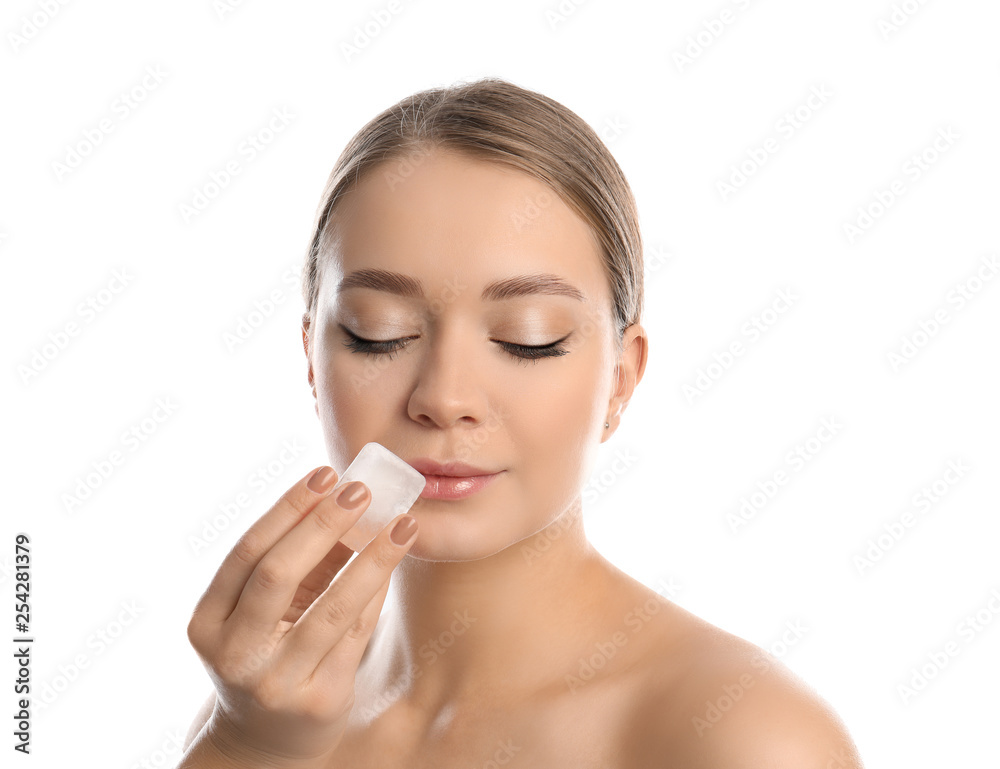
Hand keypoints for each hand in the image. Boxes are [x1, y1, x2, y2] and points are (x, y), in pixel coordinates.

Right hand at [185, 466, 418, 766]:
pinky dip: (377, 592)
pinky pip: (357, 634)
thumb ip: (290, 565)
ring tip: (401, 524)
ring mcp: (276, 683)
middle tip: (361, 490)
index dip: (287, 508)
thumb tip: (343, 499)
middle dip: (322, 525)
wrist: (264, 741)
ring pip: (331, 608)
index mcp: (208, 624)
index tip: (324, 474)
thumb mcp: (258, 614)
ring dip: (371, 559)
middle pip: (277, 575)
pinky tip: (395, 562)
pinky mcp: (319, 702)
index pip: (246, 553)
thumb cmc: (266, 652)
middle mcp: (235, 655)